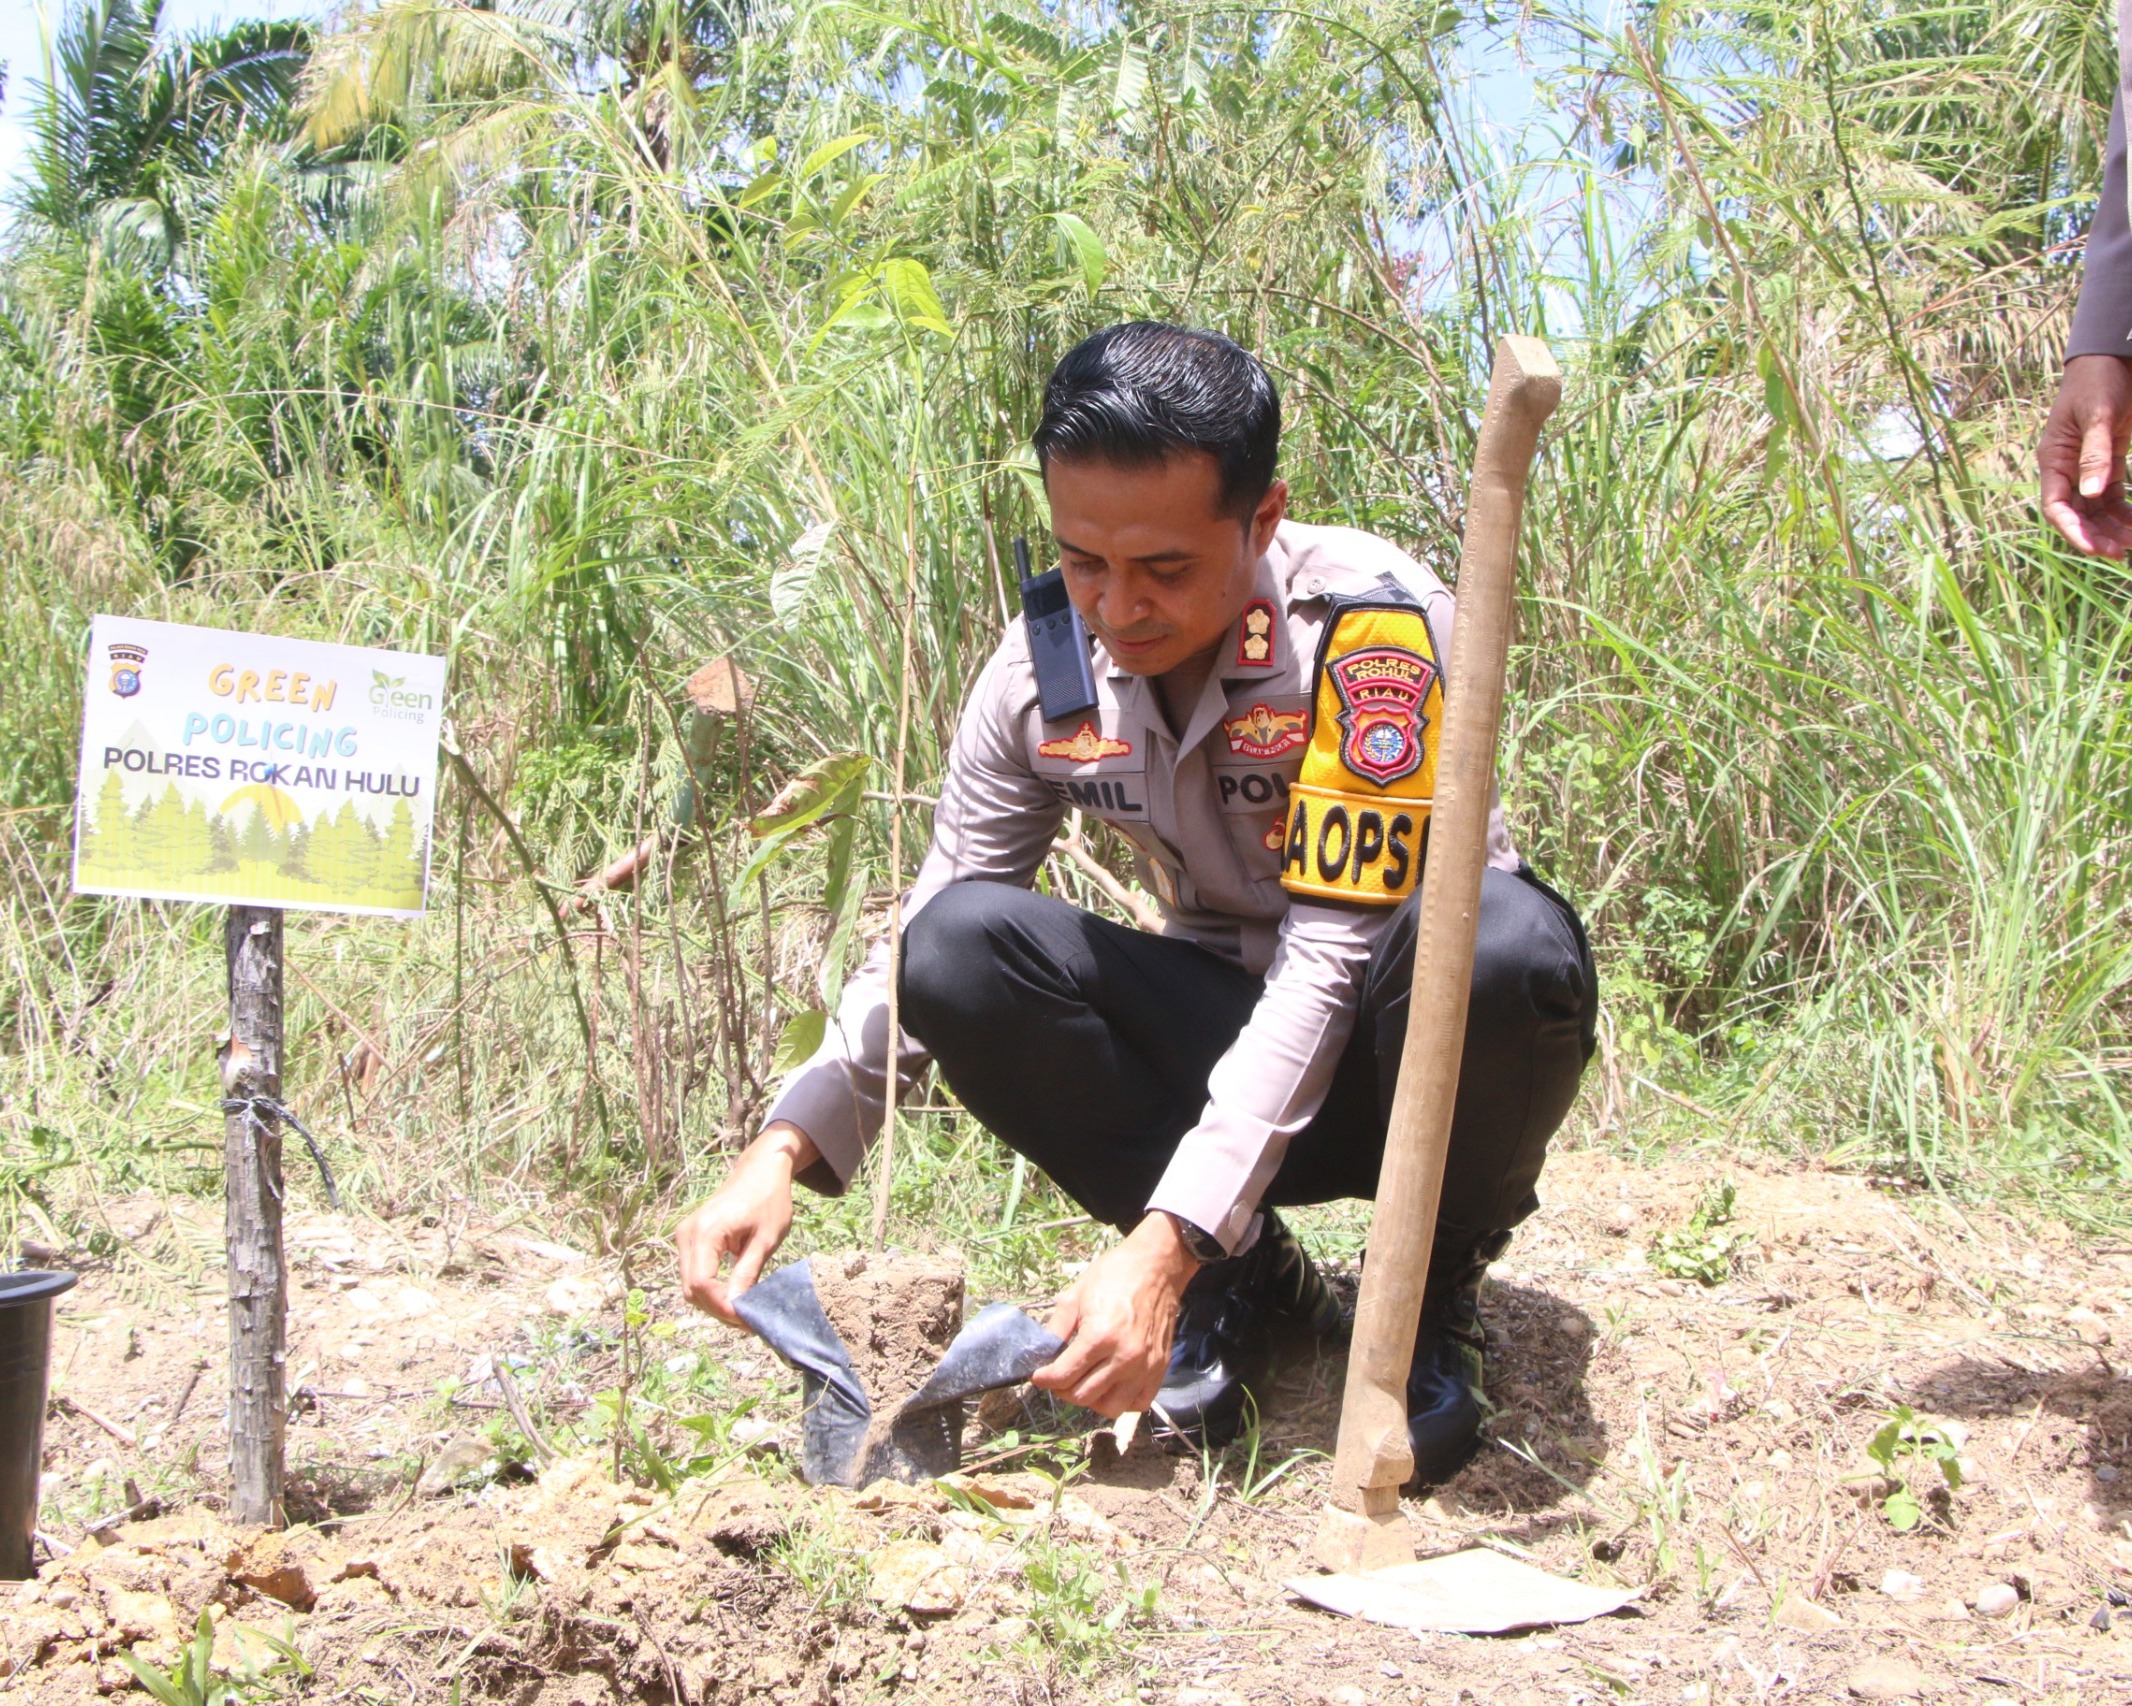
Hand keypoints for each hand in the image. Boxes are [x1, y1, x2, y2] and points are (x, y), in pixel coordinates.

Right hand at [674, 1122, 814, 1325]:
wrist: (761, 1170)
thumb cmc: (769, 1200)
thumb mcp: (765, 1240)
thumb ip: (747, 1274)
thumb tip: (736, 1308)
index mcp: (706, 1232)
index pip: (702, 1284)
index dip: (721, 1307)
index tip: (746, 1320)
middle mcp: (688, 1234)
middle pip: (692, 1289)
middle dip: (718, 1310)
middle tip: (748, 1322)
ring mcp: (685, 1236)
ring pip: (691, 1285)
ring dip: (714, 1303)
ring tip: (744, 1312)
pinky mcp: (690, 1238)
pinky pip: (695, 1273)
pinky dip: (711, 1290)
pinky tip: (734, 1296)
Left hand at [1031, 1213, 1202, 1417]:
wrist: (1157, 1267)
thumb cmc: (1116, 1275)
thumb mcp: (1076, 1294)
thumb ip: (1057, 1327)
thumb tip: (1042, 1354)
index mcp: (1100, 1335)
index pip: (1063, 1375)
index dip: (1044, 1378)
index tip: (1038, 1375)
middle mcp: (1124, 1357)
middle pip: (1082, 1396)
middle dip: (1062, 1388)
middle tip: (1059, 1374)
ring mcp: (1145, 1367)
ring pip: (1109, 1407)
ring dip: (1091, 1399)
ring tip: (1084, 1381)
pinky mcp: (1160, 1370)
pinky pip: (1137, 1404)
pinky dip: (1121, 1401)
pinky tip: (1111, 1384)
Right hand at [2039, 355, 2131, 557]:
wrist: (2112, 357)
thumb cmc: (2099, 381)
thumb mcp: (2098, 416)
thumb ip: (2095, 454)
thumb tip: (2090, 493)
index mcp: (2054, 459)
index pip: (2056, 505)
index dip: (2073, 530)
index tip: (2095, 548)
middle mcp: (2066, 468)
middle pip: (2076, 513)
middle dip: (2097, 535)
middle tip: (2122, 552)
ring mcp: (2086, 466)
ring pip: (2095, 508)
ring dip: (2112, 527)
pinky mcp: (2108, 460)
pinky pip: (2113, 495)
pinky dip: (2124, 510)